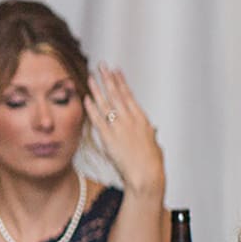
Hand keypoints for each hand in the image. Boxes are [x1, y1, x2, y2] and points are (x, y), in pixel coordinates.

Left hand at [85, 66, 164, 198]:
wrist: (146, 175)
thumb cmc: (152, 163)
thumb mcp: (153, 145)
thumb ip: (150, 134)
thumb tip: (152, 130)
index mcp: (142, 120)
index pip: (129, 95)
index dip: (121, 82)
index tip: (116, 71)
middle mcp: (131, 120)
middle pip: (117, 94)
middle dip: (109, 78)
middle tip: (102, 66)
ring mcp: (119, 128)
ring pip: (106, 103)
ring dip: (98, 88)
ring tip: (92, 76)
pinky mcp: (109, 138)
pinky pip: (98, 119)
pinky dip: (91, 108)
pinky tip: (86, 98)